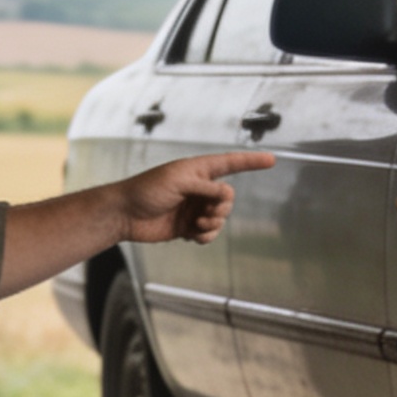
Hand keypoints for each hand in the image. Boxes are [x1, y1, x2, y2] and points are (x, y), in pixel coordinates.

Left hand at [118, 150, 274, 244]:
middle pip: (228, 199)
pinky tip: (192, 236)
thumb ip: (206, 187)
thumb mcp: (179, 182)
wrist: (125, 214)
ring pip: (220, 218)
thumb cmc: (147, 190)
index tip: (272, 160)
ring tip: (195, 225)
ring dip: (213, 224)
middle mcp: (199, 188)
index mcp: (198, 170)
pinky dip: (205, 236)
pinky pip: (209, 233)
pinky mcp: (188, 227)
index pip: (231, 163)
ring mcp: (194, 208)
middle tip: (204, 212)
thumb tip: (227, 197)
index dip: (251, 162)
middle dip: (221, 208)